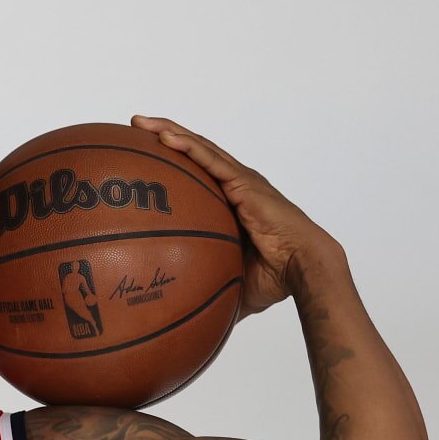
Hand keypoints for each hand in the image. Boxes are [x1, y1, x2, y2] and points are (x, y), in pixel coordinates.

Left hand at [131, 116, 341, 317]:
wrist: (304, 268)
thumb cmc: (276, 277)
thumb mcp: (232, 283)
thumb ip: (211, 291)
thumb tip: (188, 319)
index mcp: (233, 202)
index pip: (199, 176)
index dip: (175, 163)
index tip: (145, 159)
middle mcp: (236, 184)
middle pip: (195, 153)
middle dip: (164, 136)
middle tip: (134, 128)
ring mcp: (240, 180)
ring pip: (199, 147)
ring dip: (169, 131)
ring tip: (140, 121)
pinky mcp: (244, 181)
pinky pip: (210, 158)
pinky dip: (186, 145)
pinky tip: (163, 135)